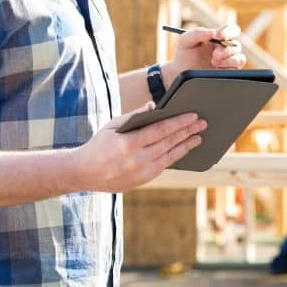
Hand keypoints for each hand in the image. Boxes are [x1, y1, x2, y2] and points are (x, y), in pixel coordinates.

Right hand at [73, 102, 205, 192]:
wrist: (84, 173)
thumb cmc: (99, 144)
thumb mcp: (113, 126)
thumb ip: (135, 116)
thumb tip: (155, 107)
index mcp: (129, 144)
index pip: (160, 130)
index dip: (179, 122)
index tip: (192, 115)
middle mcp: (137, 160)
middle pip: (169, 143)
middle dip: (188, 132)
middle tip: (203, 123)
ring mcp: (141, 173)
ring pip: (170, 156)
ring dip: (186, 146)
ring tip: (199, 137)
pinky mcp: (143, 180)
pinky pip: (164, 166)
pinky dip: (175, 156)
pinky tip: (184, 148)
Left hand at [165, 24, 245, 86]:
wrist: (180, 72)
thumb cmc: (184, 54)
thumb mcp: (185, 40)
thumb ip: (197, 33)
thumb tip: (213, 32)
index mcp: (218, 37)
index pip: (231, 29)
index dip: (229, 31)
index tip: (220, 35)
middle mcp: (225, 48)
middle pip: (237, 45)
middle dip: (226, 50)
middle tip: (214, 55)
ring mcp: (228, 61)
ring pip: (239, 58)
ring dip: (228, 60)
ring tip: (213, 62)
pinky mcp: (228, 72)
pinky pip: (235, 70)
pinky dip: (227, 69)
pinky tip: (215, 69)